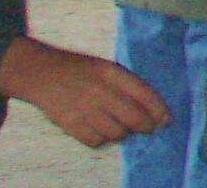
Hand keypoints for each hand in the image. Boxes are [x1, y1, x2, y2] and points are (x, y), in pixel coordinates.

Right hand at [0, 38, 168, 148]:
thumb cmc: (79, 69)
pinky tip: (100, 130)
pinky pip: (96, 140)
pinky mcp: (70, 123)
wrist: (40, 73)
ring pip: (117, 132)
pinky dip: (102, 139)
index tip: (166, 119)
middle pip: (134, 117)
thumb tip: (151, 107)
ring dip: (123, 133)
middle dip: (146, 126)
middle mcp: (100, 90)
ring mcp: (84, 108)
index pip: (144, 94)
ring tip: (120, 127)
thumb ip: (126, 84)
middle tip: (148, 128)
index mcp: (111, 72)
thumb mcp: (105, 67)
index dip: (159, 110)